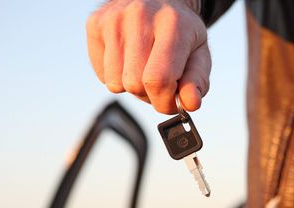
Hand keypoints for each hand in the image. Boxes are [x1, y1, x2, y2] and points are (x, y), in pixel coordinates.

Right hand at [86, 0, 209, 113]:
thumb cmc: (181, 33)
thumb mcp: (199, 55)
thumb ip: (197, 81)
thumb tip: (190, 104)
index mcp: (172, 24)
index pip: (158, 80)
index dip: (165, 102)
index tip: (172, 103)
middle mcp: (139, 16)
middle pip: (134, 85)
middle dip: (149, 95)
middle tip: (159, 83)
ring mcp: (113, 18)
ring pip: (115, 84)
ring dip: (131, 88)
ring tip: (144, 70)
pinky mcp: (95, 24)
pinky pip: (102, 75)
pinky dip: (117, 77)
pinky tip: (129, 60)